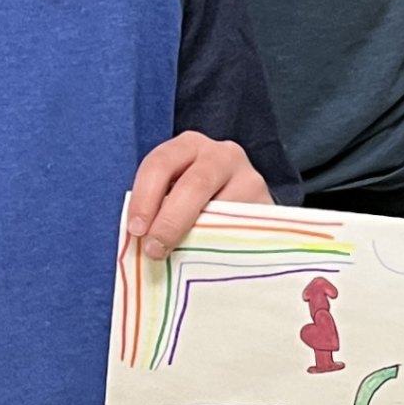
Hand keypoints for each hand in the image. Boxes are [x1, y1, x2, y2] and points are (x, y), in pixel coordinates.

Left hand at [126, 132, 272, 259]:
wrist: (243, 210)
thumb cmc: (195, 204)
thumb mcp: (174, 193)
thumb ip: (159, 206)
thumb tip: (139, 239)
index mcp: (188, 146)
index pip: (161, 164)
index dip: (144, 198)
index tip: (136, 230)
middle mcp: (222, 154)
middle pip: (194, 183)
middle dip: (170, 219)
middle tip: (155, 250)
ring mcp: (249, 177)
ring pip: (221, 208)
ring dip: (197, 236)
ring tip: (182, 258)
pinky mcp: (267, 205)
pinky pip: (241, 226)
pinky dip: (222, 244)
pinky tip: (211, 257)